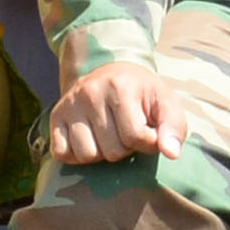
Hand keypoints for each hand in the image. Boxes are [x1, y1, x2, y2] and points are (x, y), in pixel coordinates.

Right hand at [43, 58, 179, 168]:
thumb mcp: (165, 103)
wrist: (110, 73)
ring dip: (101, 154)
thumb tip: (171, 153)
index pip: (136, 137)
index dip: (147, 143)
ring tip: (108, 136)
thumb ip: (174, 127)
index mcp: (120, 86)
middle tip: (126, 131)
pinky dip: (76, 155)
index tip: (149, 132)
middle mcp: (90, 92)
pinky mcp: (55, 117)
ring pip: (86, 156)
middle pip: (111, 150)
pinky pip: (62, 154)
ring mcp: (69, 105)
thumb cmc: (142, 94)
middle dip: (124, 149)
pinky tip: (89, 140)